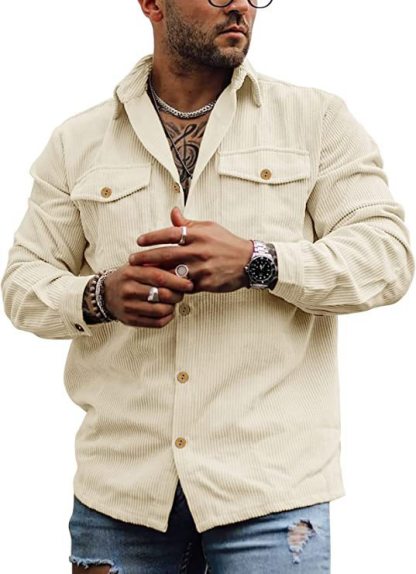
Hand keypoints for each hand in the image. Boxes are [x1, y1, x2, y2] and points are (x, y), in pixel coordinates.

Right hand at [104, 262, 193, 327]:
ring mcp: (129, 307)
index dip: (177, 281)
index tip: (189, 284)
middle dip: (178, 295)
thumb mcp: (138, 266)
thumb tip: (182, 271)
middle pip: (163, 295)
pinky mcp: (131, 320)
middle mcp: (129, 290)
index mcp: (131, 273)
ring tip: (173, 302)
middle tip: (182, 293)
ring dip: (173, 307)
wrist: (105, 294)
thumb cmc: (127, 278)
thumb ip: (158, 266)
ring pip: (161, 310)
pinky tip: (168, 311)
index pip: (159, 277)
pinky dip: (168, 318)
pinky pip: (156, 323)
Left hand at [129, 208, 252, 293]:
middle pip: (167, 254)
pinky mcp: (207, 283)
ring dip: (156, 275)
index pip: (170, 233)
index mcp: (199, 234)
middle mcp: (199, 250)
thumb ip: (188, 224)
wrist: (250, 262)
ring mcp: (203, 268)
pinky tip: (161, 288)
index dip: (152, 237)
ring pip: (174, 273)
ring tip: (141, 276)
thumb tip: (173, 212)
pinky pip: (185, 287)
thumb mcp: (209, 228)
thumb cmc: (226, 243)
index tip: (139, 241)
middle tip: (131, 260)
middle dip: (146, 258)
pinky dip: (173, 288)